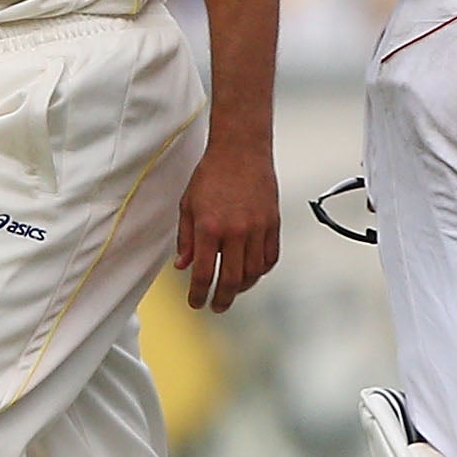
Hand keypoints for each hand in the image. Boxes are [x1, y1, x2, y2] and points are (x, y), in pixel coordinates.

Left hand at [177, 138, 279, 311]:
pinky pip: (270, 258)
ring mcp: (257, 228)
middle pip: (231, 280)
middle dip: (222, 299)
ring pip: (253, 273)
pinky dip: (261, 270)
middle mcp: (235, 232)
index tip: (196, 303)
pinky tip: (251, 271)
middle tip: (217, 306)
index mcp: (209, 228)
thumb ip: (186, 238)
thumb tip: (183, 266)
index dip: (199, 294)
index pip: (204, 274)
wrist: (241, 150)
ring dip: (242, 287)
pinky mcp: (273, 223)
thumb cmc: (211, 174)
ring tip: (233, 290)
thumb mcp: (188, 205)